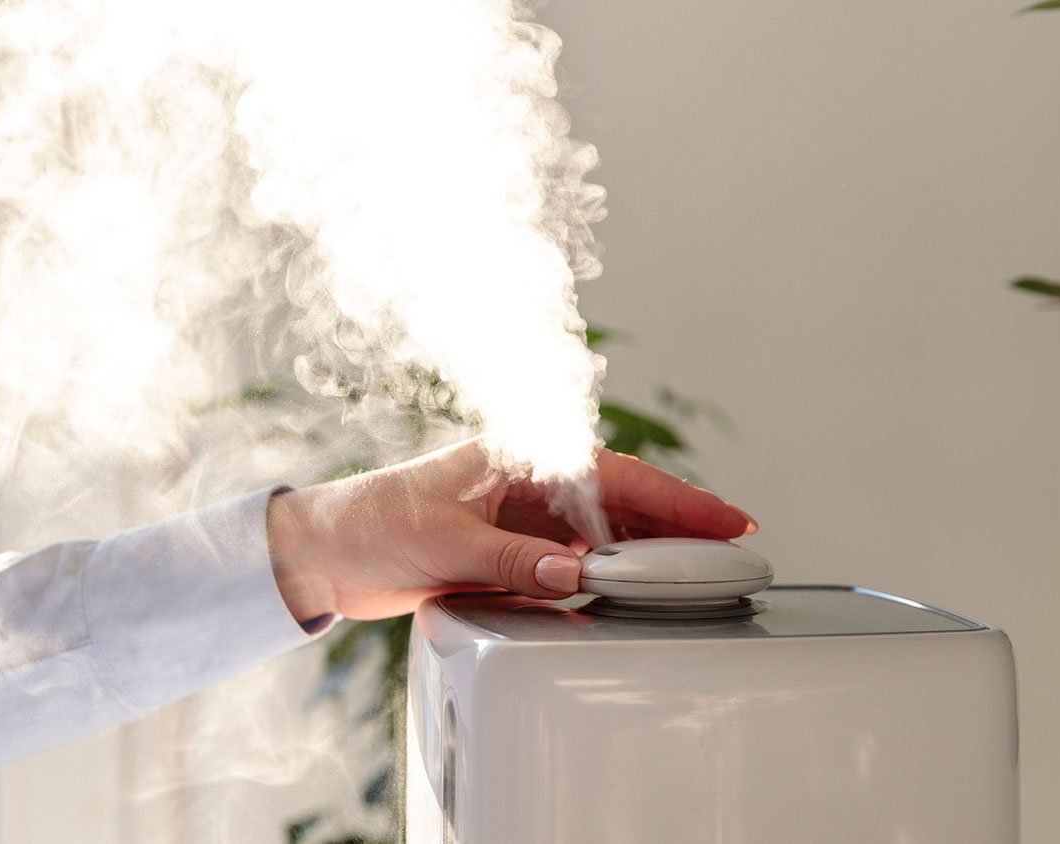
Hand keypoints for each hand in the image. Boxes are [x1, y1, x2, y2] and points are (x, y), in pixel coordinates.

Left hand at [265, 438, 755, 621]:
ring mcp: (522, 517)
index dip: (675, 498)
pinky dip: (605, 574)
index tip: (723, 517)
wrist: (325, 552)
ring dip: (644, 551)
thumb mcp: (446, 543)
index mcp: (520, 457)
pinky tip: (629, 591)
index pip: (615, 475)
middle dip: (676, 523)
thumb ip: (513, 561)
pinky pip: (574, 560)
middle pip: (621, 501)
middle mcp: (529, 482)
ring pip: (603, 531)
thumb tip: (574, 576)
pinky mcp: (510, 550)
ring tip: (694, 573)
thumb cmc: (374, 523)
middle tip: (734, 547)